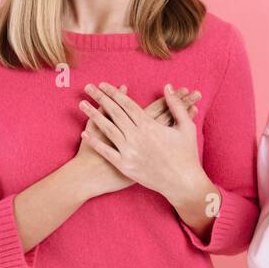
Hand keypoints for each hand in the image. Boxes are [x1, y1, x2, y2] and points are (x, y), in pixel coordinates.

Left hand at [79, 81, 204, 198]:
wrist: (182, 183)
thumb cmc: (186, 154)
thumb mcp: (186, 127)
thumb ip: (176, 105)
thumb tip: (168, 86)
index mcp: (150, 126)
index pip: (127, 104)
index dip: (114, 93)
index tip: (103, 84)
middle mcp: (137, 137)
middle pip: (114, 113)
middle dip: (100, 98)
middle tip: (88, 87)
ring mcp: (129, 152)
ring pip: (107, 129)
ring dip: (93, 115)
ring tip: (82, 104)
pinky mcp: (125, 166)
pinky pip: (106, 152)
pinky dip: (95, 142)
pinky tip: (84, 133)